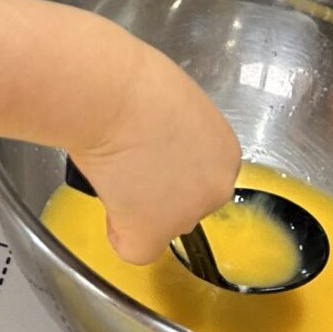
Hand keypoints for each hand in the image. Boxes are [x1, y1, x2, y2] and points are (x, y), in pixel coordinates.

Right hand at [71, 37, 240, 263]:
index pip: (198, 174)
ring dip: (136, 207)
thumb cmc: (131, 82)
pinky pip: (133, 248)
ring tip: (113, 167)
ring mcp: (186, 215)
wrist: (109, 95)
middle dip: (157, 189)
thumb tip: (154, 142)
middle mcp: (216, 187)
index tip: (147, 148)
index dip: (168, 164)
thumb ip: (177, 132)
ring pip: (159, 224)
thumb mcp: (172, 102)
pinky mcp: (152, 234)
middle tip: (127, 160)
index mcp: (226, 152)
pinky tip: (106, 197)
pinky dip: (116, 230)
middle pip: (184, 202)